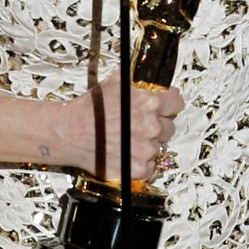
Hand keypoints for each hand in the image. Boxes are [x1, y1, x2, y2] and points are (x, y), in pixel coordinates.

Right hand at [66, 68, 183, 180]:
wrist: (71, 132)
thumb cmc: (91, 108)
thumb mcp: (115, 82)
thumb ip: (136, 83)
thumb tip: (147, 80)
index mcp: (150, 103)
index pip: (176, 103)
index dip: (170, 104)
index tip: (166, 108)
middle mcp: (152, 126)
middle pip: (169, 127)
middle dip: (157, 126)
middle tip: (138, 126)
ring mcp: (147, 149)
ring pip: (159, 147)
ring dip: (147, 144)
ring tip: (127, 141)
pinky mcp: (138, 169)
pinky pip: (149, 166)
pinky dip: (140, 162)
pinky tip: (125, 154)